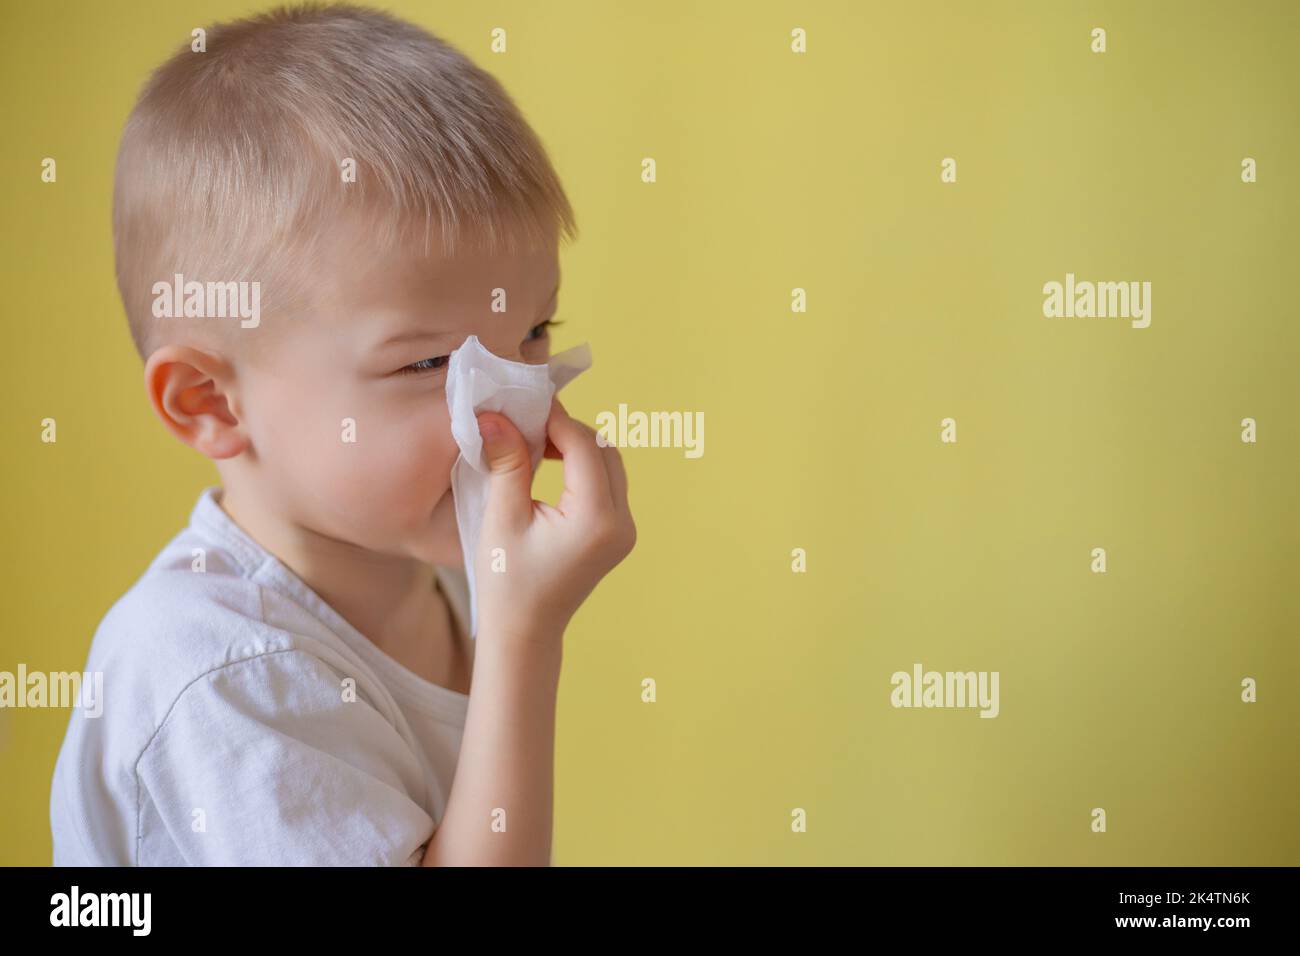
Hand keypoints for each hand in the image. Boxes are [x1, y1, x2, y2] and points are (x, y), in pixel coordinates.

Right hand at [472, 397, 635, 649]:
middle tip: (526, 422)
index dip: (555, 418)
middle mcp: (621, 523)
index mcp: (596, 520)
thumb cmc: (506, 581)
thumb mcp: (501, 518)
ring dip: (576, 445)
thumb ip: (507, 462)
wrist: (524, 632)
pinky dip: (582, 466)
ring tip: (533, 442)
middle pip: (603, 449)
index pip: (584, 445)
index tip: (523, 402)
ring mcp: (625, 530)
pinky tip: (548, 463)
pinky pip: (607, 483)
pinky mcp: (618, 534)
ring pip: (610, 463)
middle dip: (566, 429)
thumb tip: (495, 414)